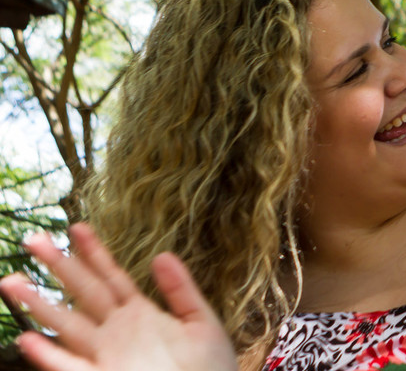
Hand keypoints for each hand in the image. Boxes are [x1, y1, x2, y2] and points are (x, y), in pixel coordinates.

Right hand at [0, 223, 236, 370]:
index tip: (76, 227)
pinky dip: (48, 355)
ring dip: (40, 305)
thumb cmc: (209, 367)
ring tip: (12, 281)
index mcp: (139, 314)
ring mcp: (106, 356)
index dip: (94, 252)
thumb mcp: (201, 322)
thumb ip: (181, 290)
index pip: (111, 276)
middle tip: (33, 240)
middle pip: (83, 292)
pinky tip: (27, 339)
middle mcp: (116, 331)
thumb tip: (162, 254)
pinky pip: (69, 367)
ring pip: (67, 325)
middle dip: (59, 267)